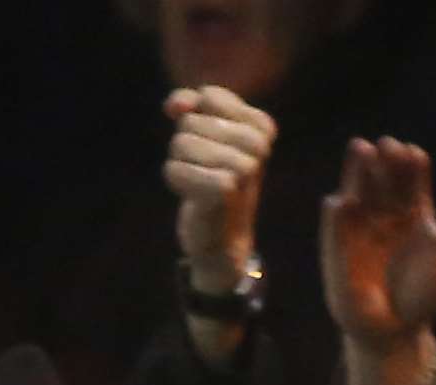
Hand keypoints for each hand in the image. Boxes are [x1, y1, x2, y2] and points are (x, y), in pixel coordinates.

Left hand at [164, 84, 276, 289]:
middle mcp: (258, 142)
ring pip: (180, 143)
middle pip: (189, 121)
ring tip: (200, 182)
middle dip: (184, 146)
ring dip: (179, 164)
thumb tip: (176, 103)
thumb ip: (188, 107)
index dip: (193, 117)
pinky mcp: (224, 188)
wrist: (221, 237)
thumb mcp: (203, 136)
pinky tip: (192, 195)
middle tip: (204, 170)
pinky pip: (173, 169)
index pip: (208, 96)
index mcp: (262, 125)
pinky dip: (175, 181)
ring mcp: (245, 165)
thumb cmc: (211, 181)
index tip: (209, 144)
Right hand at [320, 136, 435, 353]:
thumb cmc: (427, 295)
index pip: (411, 178)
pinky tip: (340, 201)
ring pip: (357, 194)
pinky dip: (336, 216)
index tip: (413, 155)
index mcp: (414, 213)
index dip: (411, 163)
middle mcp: (384, 216)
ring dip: (356, 173)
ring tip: (359, 150)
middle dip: (383, 161)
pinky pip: (335, 231)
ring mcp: (358, 232)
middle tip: (386, 146)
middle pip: (383, 179)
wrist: (396, 328)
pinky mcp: (338, 253)